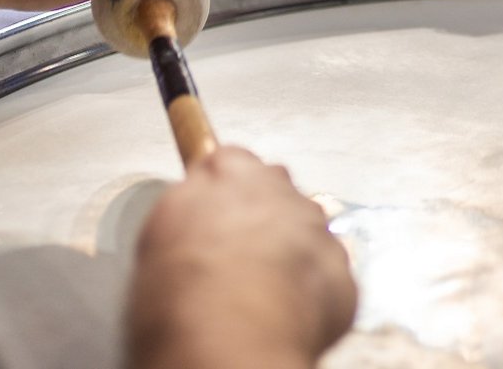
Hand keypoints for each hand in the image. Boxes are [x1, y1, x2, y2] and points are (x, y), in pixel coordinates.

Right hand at [128, 148, 356, 368]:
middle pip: (276, 192)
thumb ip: (190, 205)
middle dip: (262, 217)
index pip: (232, 161)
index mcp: (231, 173)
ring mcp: (317, 230)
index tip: (217, 210)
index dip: (224, 191)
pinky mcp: (341, 271)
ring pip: (307, 233)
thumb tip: (199, 210)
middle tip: (235, 258)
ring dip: (289, 255)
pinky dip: (310, 293)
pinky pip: (326, 276)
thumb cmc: (183, 293)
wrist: (228, 340)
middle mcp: (281, 192)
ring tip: (257, 294)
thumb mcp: (160, 231)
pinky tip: (283, 314)